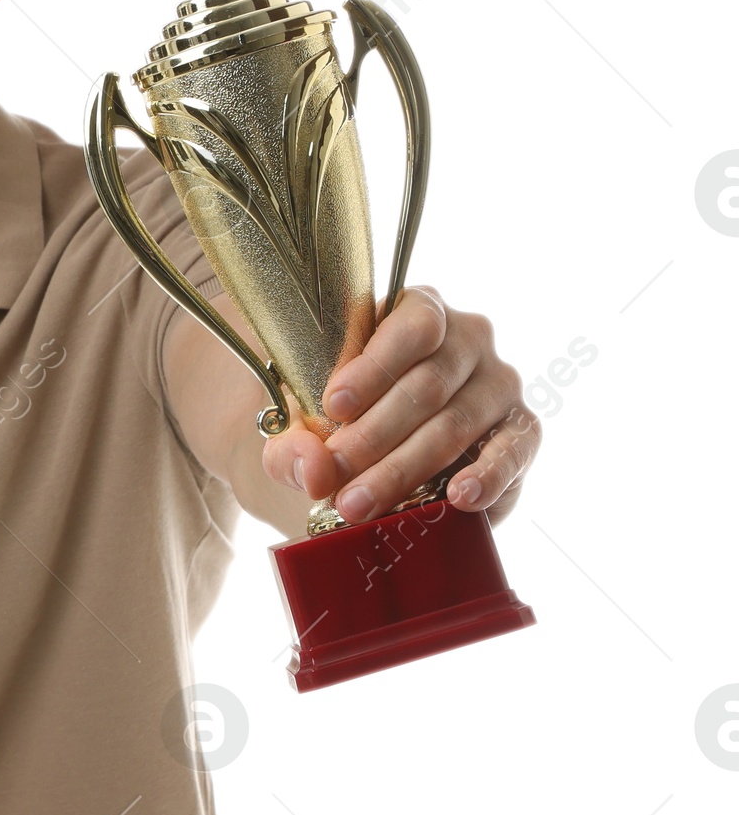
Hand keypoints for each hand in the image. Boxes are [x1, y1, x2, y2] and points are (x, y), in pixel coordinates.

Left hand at [263, 285, 538, 524]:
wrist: (375, 459)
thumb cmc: (336, 424)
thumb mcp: (301, 427)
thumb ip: (294, 446)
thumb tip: (315, 471)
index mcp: (417, 311)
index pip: (412, 325)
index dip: (374, 366)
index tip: (334, 406)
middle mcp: (468, 338)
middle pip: (427, 384)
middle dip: (374, 435)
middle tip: (333, 475)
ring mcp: (499, 384)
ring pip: (455, 423)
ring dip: (404, 468)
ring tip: (358, 504)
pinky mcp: (521, 432)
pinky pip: (512, 451)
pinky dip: (487, 476)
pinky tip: (457, 498)